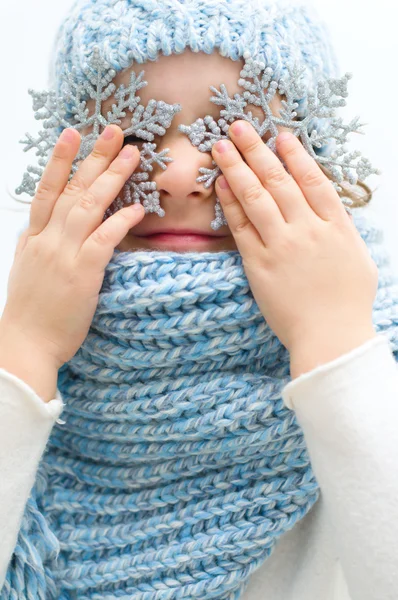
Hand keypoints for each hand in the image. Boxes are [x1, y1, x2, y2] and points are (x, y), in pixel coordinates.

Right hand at [1, 124, 143, 369]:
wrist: (25, 343)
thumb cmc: (29, 310)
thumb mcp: (28, 268)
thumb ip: (40, 242)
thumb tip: (52, 224)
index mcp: (33, 236)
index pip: (47, 189)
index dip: (60, 159)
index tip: (73, 133)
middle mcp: (47, 239)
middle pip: (73, 189)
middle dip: (95, 158)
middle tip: (115, 131)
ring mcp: (63, 254)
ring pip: (89, 206)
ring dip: (112, 178)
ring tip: (132, 155)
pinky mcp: (82, 274)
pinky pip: (104, 240)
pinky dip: (120, 221)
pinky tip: (137, 208)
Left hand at [212, 122, 377, 367]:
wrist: (331, 338)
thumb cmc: (348, 301)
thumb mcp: (357, 257)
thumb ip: (340, 228)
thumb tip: (325, 206)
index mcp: (335, 226)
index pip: (312, 180)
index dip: (295, 155)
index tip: (279, 135)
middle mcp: (307, 231)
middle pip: (279, 182)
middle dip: (257, 150)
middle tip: (239, 126)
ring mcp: (281, 247)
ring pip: (256, 199)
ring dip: (237, 168)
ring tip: (221, 146)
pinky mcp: (259, 266)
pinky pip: (241, 228)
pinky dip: (230, 204)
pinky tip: (221, 185)